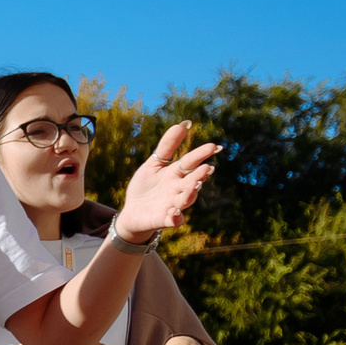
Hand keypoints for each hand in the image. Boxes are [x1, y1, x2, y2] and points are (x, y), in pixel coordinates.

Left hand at [116, 121, 220, 238]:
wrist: (132, 213)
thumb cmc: (146, 187)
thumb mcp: (153, 164)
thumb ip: (167, 146)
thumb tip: (184, 123)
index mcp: (176, 174)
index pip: (190, 162)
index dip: (201, 154)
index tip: (213, 146)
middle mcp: (179, 189)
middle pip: (192, 180)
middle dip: (200, 175)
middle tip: (207, 168)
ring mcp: (173, 205)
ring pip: (187, 199)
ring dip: (191, 193)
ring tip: (195, 184)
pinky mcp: (164, 219)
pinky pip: (174, 220)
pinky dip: (176, 218)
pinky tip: (174, 212)